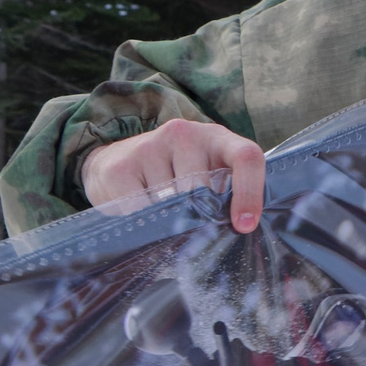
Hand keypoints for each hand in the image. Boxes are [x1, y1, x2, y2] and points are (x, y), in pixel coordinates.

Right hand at [81, 119, 266, 232]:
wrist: (116, 160)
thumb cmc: (176, 174)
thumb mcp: (208, 175)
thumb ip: (225, 194)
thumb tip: (238, 230)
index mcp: (218, 138)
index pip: (246, 157)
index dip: (250, 193)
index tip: (244, 226)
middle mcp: (185, 134)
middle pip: (202, 190)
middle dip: (200, 215)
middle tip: (192, 223)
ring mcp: (150, 146)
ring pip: (171, 203)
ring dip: (168, 218)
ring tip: (161, 210)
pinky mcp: (121, 166)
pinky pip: (140, 210)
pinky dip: (144, 221)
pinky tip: (140, 211)